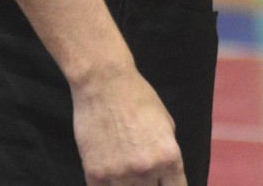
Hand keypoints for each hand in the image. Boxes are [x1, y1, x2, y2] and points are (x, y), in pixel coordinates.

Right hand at [70, 65, 186, 185]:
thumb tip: (165, 174)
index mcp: (169, 157)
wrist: (104, 86)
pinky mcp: (94, 175)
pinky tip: (111, 177)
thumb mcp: (166, 125)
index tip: (165, 184)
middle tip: (145, 177)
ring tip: (127, 173)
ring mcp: (118, 175)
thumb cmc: (139, 99)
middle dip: (151, 185)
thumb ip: (166, 154)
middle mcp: (146, 171)